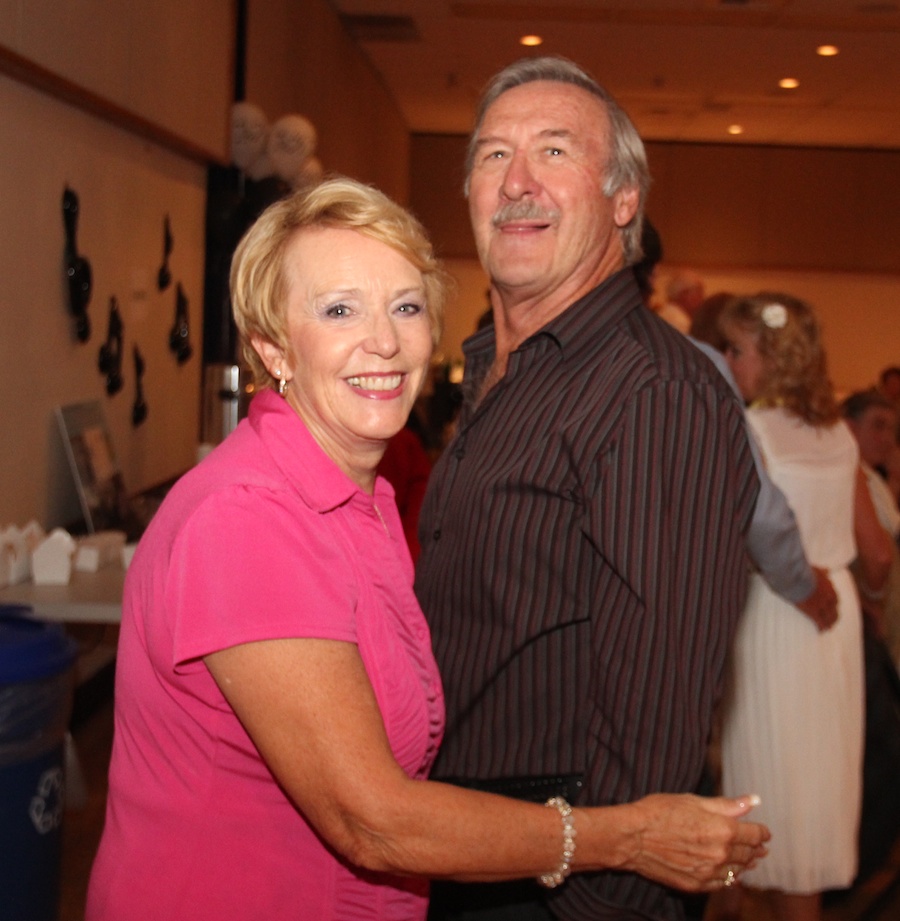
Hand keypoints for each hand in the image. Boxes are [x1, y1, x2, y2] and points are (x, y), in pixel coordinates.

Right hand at [610, 793, 768, 892]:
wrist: (632, 837)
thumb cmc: (659, 811)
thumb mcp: (693, 800)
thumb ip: (726, 805)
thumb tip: (754, 800)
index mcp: (723, 830)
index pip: (754, 834)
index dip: (762, 832)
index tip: (764, 831)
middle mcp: (720, 854)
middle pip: (748, 854)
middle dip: (755, 848)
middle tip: (759, 845)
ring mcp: (708, 873)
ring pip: (737, 871)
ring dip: (745, 864)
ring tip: (748, 859)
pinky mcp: (696, 885)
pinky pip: (722, 884)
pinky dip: (729, 877)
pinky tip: (728, 872)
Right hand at [795, 567, 837, 630]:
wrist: (796, 578)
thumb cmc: (803, 572)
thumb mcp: (815, 570)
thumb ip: (822, 571)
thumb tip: (828, 570)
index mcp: (829, 587)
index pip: (835, 598)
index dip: (834, 604)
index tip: (832, 607)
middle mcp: (828, 597)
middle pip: (834, 609)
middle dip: (834, 615)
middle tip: (833, 620)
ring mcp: (821, 605)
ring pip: (829, 617)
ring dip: (829, 623)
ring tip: (828, 628)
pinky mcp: (813, 611)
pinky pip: (820, 622)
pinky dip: (821, 627)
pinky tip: (820, 631)